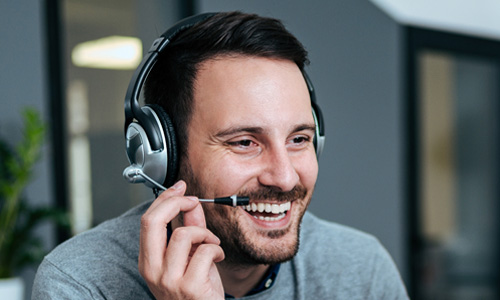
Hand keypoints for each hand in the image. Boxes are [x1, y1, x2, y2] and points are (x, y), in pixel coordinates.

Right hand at [138, 180, 224, 298]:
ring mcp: (169, 280)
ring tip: (211, 244)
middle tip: (192, 201)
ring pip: (183, 234)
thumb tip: (192, 203)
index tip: (180, 188)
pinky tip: (218, 258)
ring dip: (205, 233)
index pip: (148, 221)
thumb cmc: (196, 291)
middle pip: (153, 221)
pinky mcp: (189, 287)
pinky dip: (216, 250)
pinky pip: (204, 251)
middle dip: (176, 202)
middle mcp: (153, 271)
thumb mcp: (189, 256)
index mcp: (148, 262)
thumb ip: (190, 229)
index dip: (165, 199)